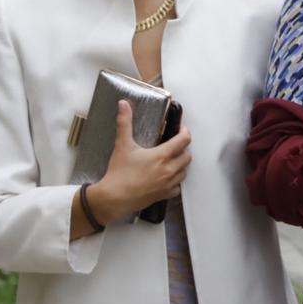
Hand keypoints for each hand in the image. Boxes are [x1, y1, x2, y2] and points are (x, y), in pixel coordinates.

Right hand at [88, 100, 191, 222]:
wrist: (114, 198)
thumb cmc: (119, 174)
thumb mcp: (122, 145)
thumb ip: (124, 123)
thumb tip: (123, 105)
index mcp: (162, 156)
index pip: (184, 140)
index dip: (185, 132)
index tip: (181, 129)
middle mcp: (169, 170)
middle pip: (187, 156)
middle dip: (183, 148)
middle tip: (175, 144)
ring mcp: (168, 184)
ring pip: (184, 172)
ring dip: (181, 164)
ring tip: (172, 159)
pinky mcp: (163, 195)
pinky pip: (177, 188)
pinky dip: (176, 182)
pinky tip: (167, 178)